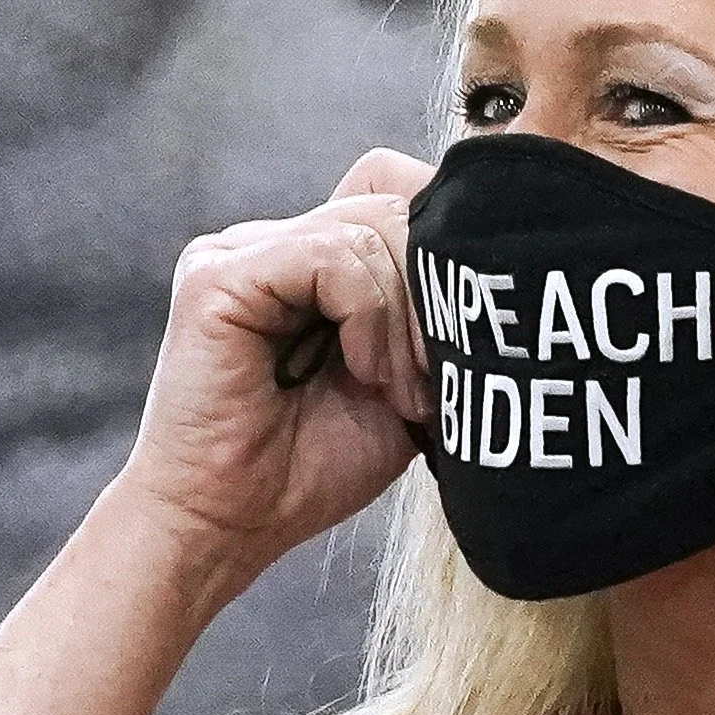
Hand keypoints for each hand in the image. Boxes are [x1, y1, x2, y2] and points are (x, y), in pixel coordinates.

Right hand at [117, 148, 434, 582]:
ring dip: (403, 319)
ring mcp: (240, 250)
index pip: (393, 188)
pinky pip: (329, 256)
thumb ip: (430, 312)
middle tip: (433, 378)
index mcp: (310, 259)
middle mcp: (272, 242)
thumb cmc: (310, 466)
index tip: (466, 330)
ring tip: (395, 390)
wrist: (232, 526)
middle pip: (391, 203)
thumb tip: (497, 260)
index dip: (444, 242)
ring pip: (369, 229)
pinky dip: (366, 315)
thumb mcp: (401, 378)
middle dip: (434, 289)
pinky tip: (361, 372)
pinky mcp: (218, 275)